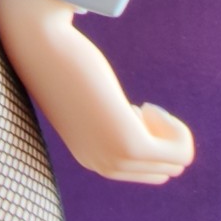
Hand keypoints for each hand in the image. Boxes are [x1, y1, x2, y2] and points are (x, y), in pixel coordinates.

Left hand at [0, 0, 194, 182]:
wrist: (40, 48)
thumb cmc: (63, 63)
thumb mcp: (85, 96)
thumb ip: (100, 111)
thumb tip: (131, 117)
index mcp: (92, 158)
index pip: (145, 172)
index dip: (151, 139)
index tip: (135, 112)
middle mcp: (102, 165)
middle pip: (164, 171)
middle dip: (164, 137)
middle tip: (142, 108)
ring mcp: (115, 158)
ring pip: (175, 165)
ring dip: (172, 133)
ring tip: (146, 107)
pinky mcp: (129, 144)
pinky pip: (180, 154)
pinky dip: (177, 129)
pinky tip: (149, 106)